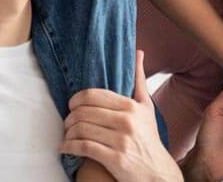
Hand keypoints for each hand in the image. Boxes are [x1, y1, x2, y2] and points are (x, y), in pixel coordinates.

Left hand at [61, 51, 181, 181]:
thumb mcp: (146, 107)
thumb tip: (138, 52)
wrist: (158, 172)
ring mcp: (121, 141)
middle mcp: (126, 121)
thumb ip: (139, 79)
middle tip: (67, 121)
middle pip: (84, 112)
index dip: (76, 100)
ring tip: (67, 134)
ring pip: (81, 129)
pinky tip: (65, 148)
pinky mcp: (115, 159)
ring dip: (68, 132)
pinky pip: (84, 148)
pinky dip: (69, 147)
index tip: (71, 105)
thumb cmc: (149, 138)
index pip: (92, 95)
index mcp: (130, 106)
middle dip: (69, 117)